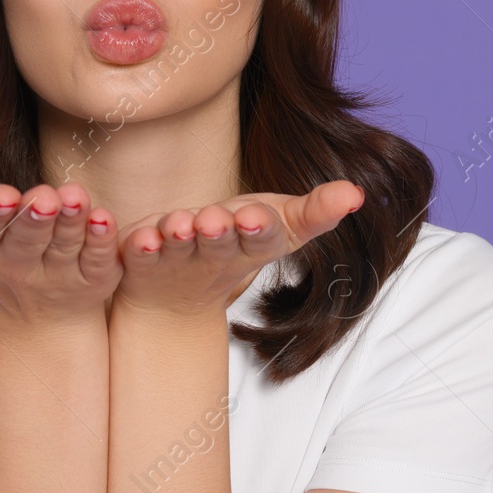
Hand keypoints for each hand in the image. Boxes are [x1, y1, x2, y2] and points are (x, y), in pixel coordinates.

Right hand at [0, 159, 123, 328]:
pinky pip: (99, 261)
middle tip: (44, 196)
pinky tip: (105, 218)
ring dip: (71, 223)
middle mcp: (17, 267)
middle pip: (25, 241)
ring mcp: (56, 277)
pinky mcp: (92, 282)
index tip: (2, 195)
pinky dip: (103, 242)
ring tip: (75, 196)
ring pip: (64, 248)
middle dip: (33, 219)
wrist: (37, 316)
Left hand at [111, 181, 364, 319]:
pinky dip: (138, 246)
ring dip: (177, 236)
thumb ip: (315, 211)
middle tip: (215, 221)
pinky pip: (136, 254)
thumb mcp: (278, 225)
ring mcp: (177, 260)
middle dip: (218, 232)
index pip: (264, 237)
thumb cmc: (234, 242)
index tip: (257, 217)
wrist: (175, 299)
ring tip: (179, 225)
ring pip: (177, 247)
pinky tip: (140, 238)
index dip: (260, 228)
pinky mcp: (141, 260)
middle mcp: (215, 256)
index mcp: (252, 244)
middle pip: (219, 243)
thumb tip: (356, 193)